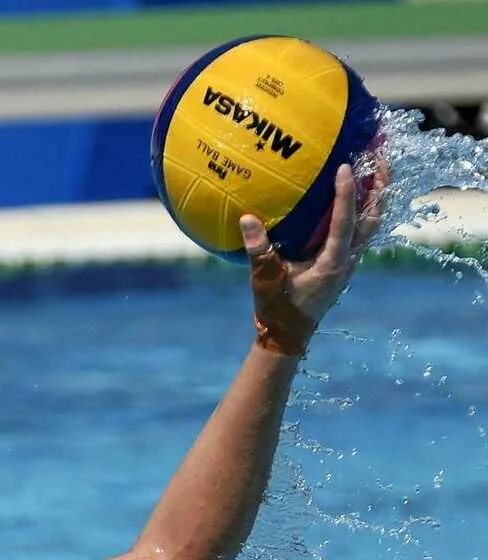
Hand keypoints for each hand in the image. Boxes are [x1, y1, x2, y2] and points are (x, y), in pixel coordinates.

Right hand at [240, 159, 389, 354]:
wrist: (288, 337)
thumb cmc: (277, 311)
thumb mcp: (264, 281)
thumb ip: (258, 250)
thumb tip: (247, 218)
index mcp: (332, 263)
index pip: (345, 221)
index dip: (346, 193)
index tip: (346, 166)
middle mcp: (347, 260)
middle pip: (373, 216)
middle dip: (379, 185)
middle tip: (379, 153)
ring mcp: (348, 261)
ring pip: (371, 222)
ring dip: (375, 194)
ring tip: (376, 167)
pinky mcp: (341, 262)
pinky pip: (359, 229)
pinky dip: (361, 208)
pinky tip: (353, 196)